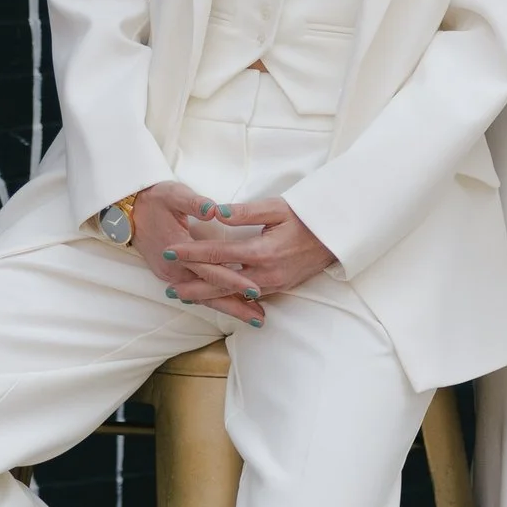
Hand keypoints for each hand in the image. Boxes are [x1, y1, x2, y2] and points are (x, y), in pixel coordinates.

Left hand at [133, 185, 335, 324]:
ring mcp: (273, 285)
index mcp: (262, 251)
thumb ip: (244, 212)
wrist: (337, 236)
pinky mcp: (279, 288)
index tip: (169, 252)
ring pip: (233, 294)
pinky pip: (248, 297)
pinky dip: (229, 298)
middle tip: (169, 289)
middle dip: (193, 286)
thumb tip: (215, 212)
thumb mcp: (277, 208)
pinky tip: (216, 298)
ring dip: (208, 296)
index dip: (191, 253)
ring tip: (186, 296)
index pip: (217, 254)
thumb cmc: (307, 216)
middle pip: (220, 284)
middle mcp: (265, 274)